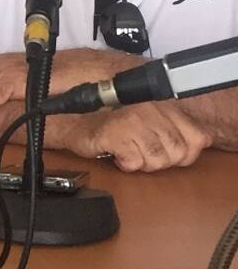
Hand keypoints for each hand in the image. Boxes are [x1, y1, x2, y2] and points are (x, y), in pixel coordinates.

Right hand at [55, 103, 212, 171]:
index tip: (166, 153)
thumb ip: (175, 127)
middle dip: (161, 161)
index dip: (185, 154)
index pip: (198, 139)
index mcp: (164, 104)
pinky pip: (134, 162)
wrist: (69, 116)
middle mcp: (152, 110)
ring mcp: (134, 121)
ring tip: (128, 152)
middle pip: (177, 153)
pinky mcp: (116, 133)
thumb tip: (198, 145)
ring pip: (157, 160)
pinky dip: (125, 164)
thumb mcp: (147, 118)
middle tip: (141, 153)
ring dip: (141, 163)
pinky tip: (116, 153)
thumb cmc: (108, 120)